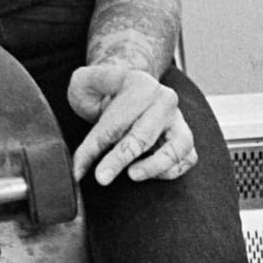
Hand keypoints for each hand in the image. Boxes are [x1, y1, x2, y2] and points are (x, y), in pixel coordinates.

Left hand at [68, 64, 196, 184]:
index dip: (94, 149)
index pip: (116, 122)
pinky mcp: (185, 137)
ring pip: (177, 149)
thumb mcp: (84, 84)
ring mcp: (178, 120)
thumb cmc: (105, 90)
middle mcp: (164, 100)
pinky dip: (171, 171)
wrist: (131, 86)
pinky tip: (148, 174)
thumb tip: (75, 158)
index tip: (79, 169)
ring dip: (154, 167)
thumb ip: (76, 114)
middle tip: (102, 178)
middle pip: (144, 136)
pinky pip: (187, 159)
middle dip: (120, 160)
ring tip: (132, 175)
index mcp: (140, 84)